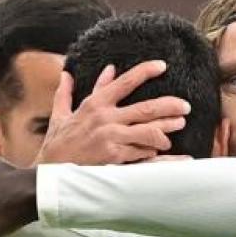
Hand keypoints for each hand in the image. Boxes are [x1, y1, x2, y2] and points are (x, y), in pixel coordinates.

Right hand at [38, 61, 188, 165]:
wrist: (50, 171)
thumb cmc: (56, 143)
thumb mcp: (60, 113)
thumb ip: (67, 92)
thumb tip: (67, 74)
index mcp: (95, 104)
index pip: (125, 82)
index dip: (145, 71)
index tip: (162, 66)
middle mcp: (105, 117)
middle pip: (146, 108)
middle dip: (169, 105)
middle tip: (185, 106)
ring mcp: (111, 137)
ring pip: (148, 130)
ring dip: (166, 128)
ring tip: (179, 125)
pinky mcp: (114, 156)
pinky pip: (140, 151)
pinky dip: (151, 150)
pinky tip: (161, 150)